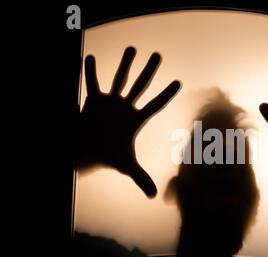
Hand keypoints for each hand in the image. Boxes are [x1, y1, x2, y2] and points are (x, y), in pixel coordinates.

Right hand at [77, 47, 180, 196]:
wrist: (87, 151)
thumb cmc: (108, 155)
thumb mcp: (126, 166)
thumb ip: (141, 178)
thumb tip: (154, 197)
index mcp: (136, 120)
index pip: (155, 105)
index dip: (166, 95)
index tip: (179, 82)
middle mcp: (125, 107)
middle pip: (140, 85)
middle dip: (149, 71)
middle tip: (158, 54)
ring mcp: (110, 102)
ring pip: (119, 79)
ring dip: (125, 64)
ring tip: (133, 48)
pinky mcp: (93, 101)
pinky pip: (92, 83)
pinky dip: (91, 72)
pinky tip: (91, 58)